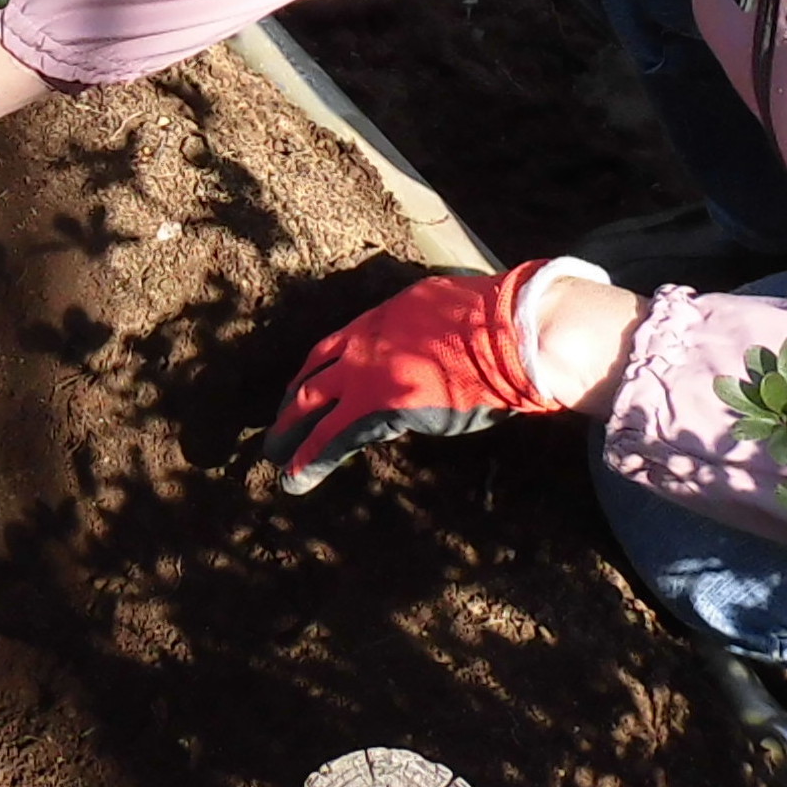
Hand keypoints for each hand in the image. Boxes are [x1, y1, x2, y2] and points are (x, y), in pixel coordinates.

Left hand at [264, 260, 615, 494]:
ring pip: (311, 407)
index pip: (331, 348)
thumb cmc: (495, 321)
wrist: (511, 331)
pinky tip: (296, 478)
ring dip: (290, 436)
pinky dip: (312, 460)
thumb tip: (428, 339)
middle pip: (312, 377)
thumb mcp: (443, 308)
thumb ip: (421, 326)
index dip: (313, 373)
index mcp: (380, 319)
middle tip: (278, 427)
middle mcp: (364, 343)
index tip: (301, 389)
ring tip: (275, 457)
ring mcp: (368, 374)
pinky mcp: (379, 407)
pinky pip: (333, 438)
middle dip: (291, 405)